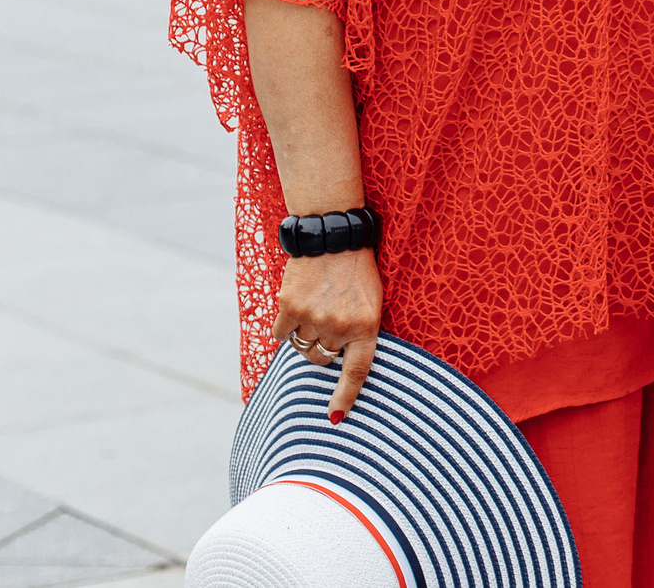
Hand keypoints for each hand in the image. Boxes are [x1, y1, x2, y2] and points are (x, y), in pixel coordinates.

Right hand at [271, 246, 382, 420]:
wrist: (333, 236)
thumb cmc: (357, 270)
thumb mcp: (372, 301)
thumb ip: (359, 331)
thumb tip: (339, 364)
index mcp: (367, 326)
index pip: (357, 371)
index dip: (345, 397)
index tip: (335, 418)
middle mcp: (341, 326)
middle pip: (321, 359)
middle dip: (321, 348)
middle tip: (326, 322)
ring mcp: (314, 318)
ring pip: (301, 346)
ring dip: (304, 334)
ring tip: (315, 306)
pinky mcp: (290, 308)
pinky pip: (281, 333)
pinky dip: (285, 324)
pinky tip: (296, 303)